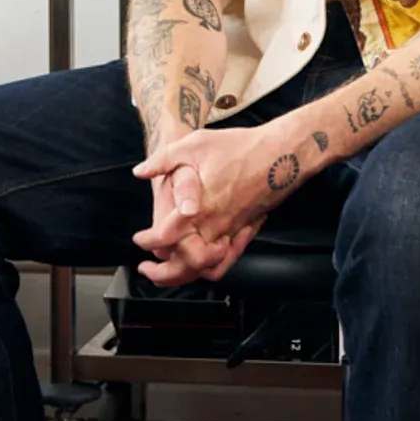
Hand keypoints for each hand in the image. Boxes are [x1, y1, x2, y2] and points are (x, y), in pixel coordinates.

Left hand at [133, 124, 294, 285]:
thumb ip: (164, 159)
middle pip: (184, 264)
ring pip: (205, 268)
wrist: (280, 154)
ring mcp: (233, 232)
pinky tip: (200, 266)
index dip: (146, 241)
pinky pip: (228, 262)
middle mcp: (215, 226)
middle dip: (161, 273)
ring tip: (167, 274)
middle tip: (146, 268)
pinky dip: (210, 270)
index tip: (138, 239)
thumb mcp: (195, 143)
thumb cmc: (239, 147)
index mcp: (198, 207)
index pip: (165, 237)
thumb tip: (139, 172)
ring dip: (184, 277)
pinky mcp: (246, 231)